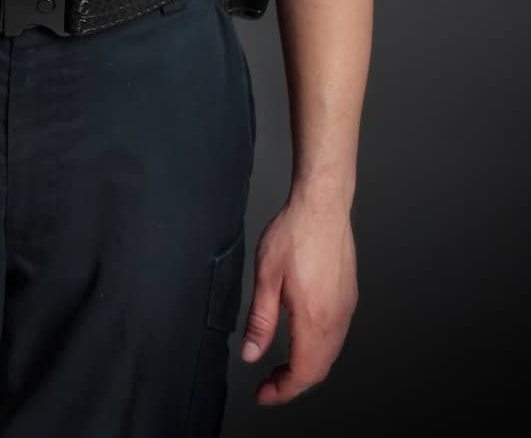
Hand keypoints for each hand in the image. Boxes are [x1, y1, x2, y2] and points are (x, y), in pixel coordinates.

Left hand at [240, 194, 357, 404]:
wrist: (322, 204)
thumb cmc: (294, 233)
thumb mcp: (266, 276)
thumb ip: (260, 320)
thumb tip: (251, 354)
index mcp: (314, 317)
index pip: (303, 373)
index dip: (282, 391)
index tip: (263, 394)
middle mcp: (336, 318)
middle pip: (319, 369)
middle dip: (293, 383)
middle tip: (268, 385)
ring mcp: (346, 308)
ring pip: (330, 354)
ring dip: (307, 367)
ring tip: (281, 366)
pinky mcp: (349, 296)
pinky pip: (336, 337)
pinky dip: (318, 350)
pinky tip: (301, 340)